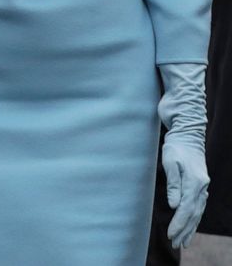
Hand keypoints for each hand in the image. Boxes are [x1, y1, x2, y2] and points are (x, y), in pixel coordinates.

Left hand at [158, 63, 208, 247]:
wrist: (187, 130)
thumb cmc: (175, 144)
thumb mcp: (170, 161)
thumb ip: (173, 184)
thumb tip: (173, 205)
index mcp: (195, 182)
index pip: (186, 209)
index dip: (179, 224)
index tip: (171, 235)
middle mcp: (202, 186)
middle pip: (193, 214)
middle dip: (184, 230)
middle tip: (176, 243)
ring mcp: (202, 185)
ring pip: (197, 211)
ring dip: (190, 226)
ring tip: (183, 240)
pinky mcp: (199, 182)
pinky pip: (197, 204)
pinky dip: (193, 216)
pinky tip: (189, 223)